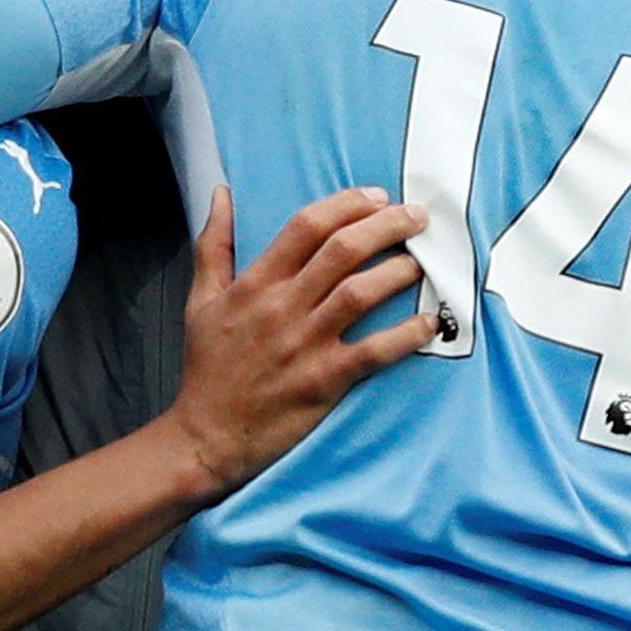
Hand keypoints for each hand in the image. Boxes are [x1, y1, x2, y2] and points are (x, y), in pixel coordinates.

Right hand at [166, 187, 434, 497]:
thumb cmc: (208, 368)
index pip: (306, 226)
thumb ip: (214, 245)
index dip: (347, 204)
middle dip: (387, 226)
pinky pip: (374, 352)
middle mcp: (282, 308)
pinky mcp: (324, 381)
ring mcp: (305, 344)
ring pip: (360, 293)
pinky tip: (430, 322)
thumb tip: (221, 194)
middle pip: (342, 250)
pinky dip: (406, 335)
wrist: (205, 435)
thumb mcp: (200, 300)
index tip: (377, 196)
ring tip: (424, 262)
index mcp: (255, 284)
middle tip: (418, 217)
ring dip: (399, 273)